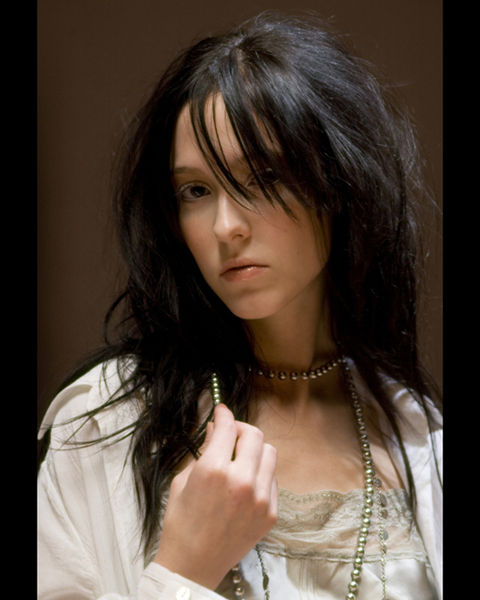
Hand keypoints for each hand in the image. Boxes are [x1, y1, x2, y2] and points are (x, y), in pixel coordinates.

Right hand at [153, 403, 277, 589]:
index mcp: (214, 470)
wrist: (193, 565)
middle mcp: (242, 481)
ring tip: (239, 458)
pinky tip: (246, 481)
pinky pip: (273, 479)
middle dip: (241, 428)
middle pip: (254, 435)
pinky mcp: (270, 513)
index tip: (221, 411)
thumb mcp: (183, 480)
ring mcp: (260, 498)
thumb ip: (204, 451)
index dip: (224, 414)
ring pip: (269, 453)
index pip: (228, 427)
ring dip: (254, 449)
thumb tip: (216, 430)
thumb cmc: (181, 523)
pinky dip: (261, 473)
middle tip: (230, 433)